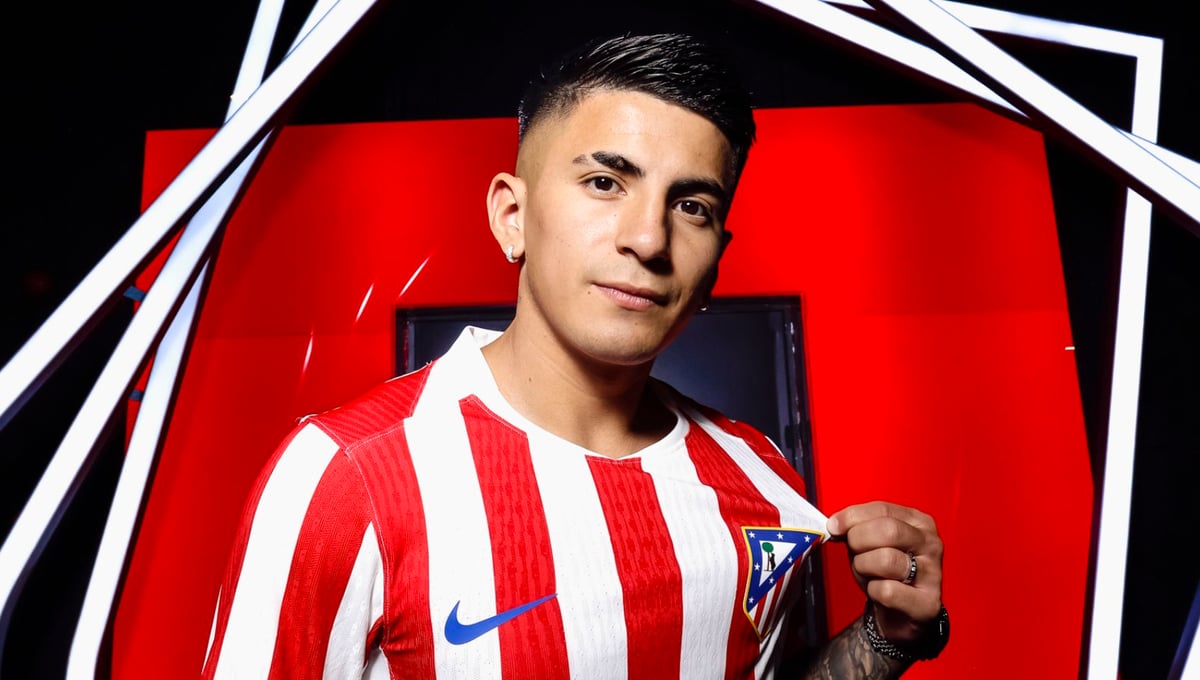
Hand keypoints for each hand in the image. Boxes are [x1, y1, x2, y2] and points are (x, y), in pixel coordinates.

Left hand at [826, 501, 942, 643]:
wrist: (902, 614)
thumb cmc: (884, 572)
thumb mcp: (870, 543)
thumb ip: (857, 527)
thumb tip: (836, 524)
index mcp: (919, 522)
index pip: (883, 509)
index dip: (853, 516)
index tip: (833, 526)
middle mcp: (931, 544)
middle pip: (888, 530)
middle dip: (859, 540)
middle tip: (854, 553)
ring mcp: (933, 574)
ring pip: (886, 559)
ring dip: (864, 567)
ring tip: (867, 573)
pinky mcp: (927, 603)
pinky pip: (886, 590)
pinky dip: (872, 591)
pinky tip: (878, 592)